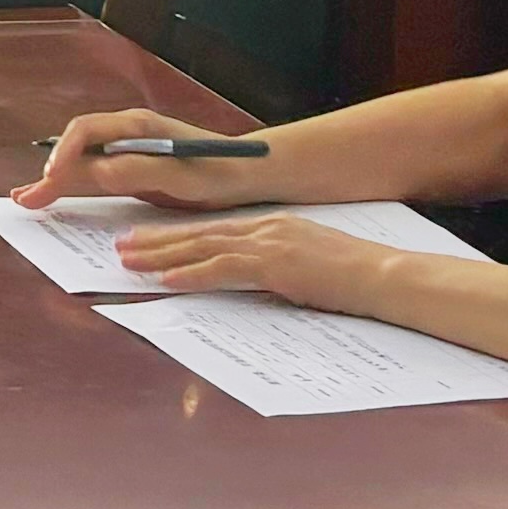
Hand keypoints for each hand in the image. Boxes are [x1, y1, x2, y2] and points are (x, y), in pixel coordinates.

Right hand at [21, 111, 267, 208]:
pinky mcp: (135, 169)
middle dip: (50, 173)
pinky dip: (75, 186)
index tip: (52, 178)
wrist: (250, 173)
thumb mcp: (181, 175)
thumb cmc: (220, 171)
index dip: (64, 155)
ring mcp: (131, 152)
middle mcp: (129, 135)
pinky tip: (58, 195)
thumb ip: (138, 170)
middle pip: (78, 149)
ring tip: (29, 198)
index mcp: (138, 128)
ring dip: (56, 180)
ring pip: (83, 163)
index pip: (86, 132)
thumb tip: (97, 172)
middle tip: (26, 198)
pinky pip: (97, 175)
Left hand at [112, 210, 390, 311]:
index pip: (213, 229)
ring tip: (129, 260)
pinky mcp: (274, 264)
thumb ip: (277, 266)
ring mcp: (269, 243)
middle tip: (122, 246)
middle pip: (199, 233)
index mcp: (272, 226)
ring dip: (161, 254)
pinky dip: (190, 273)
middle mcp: (265, 227)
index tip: (147, 239)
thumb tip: (254, 283)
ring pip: (202, 246)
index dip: (176, 234)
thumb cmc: (355, 276)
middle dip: (157, 240)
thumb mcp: (308, 263)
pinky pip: (222, 268)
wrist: (385, 275)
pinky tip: (165, 278)